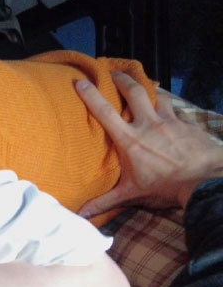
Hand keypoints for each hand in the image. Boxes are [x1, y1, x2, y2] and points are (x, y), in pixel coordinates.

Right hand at [75, 72, 222, 215]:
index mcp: (130, 139)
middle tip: (114, 72)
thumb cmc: (166, 185)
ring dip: (148, 89)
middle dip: (122, 79)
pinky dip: (167, 104)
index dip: (91, 95)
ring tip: (143, 85)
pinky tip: (166, 106)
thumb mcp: (132, 193)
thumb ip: (105, 201)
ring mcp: (169, 121)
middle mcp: (148, 124)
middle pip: (134, 92)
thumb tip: (81, 214)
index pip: (105, 112)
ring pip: (157, 95)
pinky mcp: (186, 123)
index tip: (81, 82)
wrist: (205, 179)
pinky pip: (174, 108)